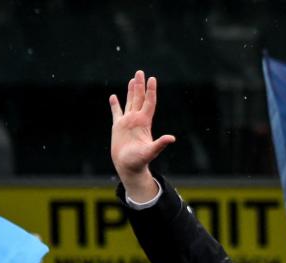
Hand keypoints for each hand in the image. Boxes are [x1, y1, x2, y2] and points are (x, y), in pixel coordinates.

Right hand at [110, 70, 174, 201]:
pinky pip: (116, 113)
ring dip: (131, 91)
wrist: (129, 167)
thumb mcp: (151, 151)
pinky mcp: (118, 127)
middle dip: (140, 86)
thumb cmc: (140, 161)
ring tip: (132, 80)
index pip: (149, 103)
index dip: (151, 91)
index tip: (152, 79)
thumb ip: (160, 144)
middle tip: (140, 72)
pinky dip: (114, 105)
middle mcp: (136, 120)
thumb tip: (172, 138)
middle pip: (139, 99)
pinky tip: (113, 97)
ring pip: (130, 103)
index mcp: (144, 122)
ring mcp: (127, 123)